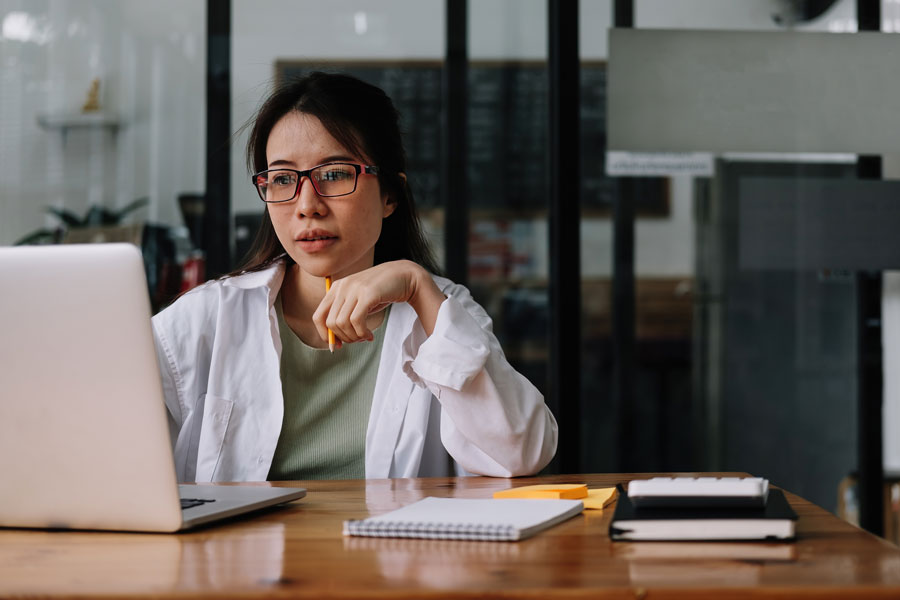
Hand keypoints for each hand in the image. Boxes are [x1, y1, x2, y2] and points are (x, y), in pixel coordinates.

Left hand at [312, 260, 444, 347]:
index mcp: (336, 288)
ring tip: (365, 337)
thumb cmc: (381, 293)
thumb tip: (334, 342)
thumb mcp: (358, 302)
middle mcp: (342, 286)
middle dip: (343, 338)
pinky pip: (356, 321)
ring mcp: (354, 289)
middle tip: (358, 340)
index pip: (318, 317)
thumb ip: (344, 316)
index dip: (325, 335)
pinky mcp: (367, 294)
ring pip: (342, 323)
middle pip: (330, 323)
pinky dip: (362, 333)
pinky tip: (370, 335)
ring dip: (354, 337)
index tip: (337, 345)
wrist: (404, 276)